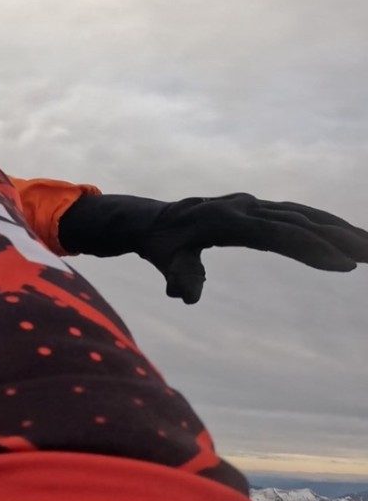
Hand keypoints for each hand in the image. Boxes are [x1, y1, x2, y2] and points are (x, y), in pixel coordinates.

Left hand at [59, 192, 367, 303]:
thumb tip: (185, 296)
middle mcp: (245, 206)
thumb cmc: (160, 245)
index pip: (277, 234)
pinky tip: (350, 237)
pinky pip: (298, 215)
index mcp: (226, 219)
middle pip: (300, 221)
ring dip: (340, 229)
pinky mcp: (259, 208)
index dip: (310, 248)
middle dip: (339, 238)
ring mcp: (253, 205)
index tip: (343, 265)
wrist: (152, 219)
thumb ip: (178, 277)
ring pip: (305, 215)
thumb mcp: (164, 261)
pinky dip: (326, 224)